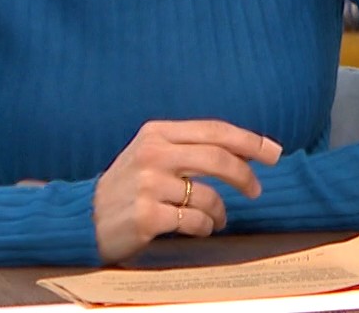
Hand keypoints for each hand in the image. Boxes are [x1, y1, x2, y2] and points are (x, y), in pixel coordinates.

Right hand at [92, 120, 283, 262]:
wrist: (85, 218)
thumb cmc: (128, 186)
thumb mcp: (151, 154)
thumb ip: (188, 147)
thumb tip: (244, 150)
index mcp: (156, 133)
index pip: (214, 130)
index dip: (249, 140)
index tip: (274, 152)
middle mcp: (152, 154)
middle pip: (217, 158)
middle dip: (245, 175)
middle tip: (256, 190)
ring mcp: (147, 185)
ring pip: (208, 195)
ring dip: (221, 211)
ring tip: (218, 218)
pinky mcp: (145, 216)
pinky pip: (194, 221)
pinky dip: (205, 227)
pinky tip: (201, 229)